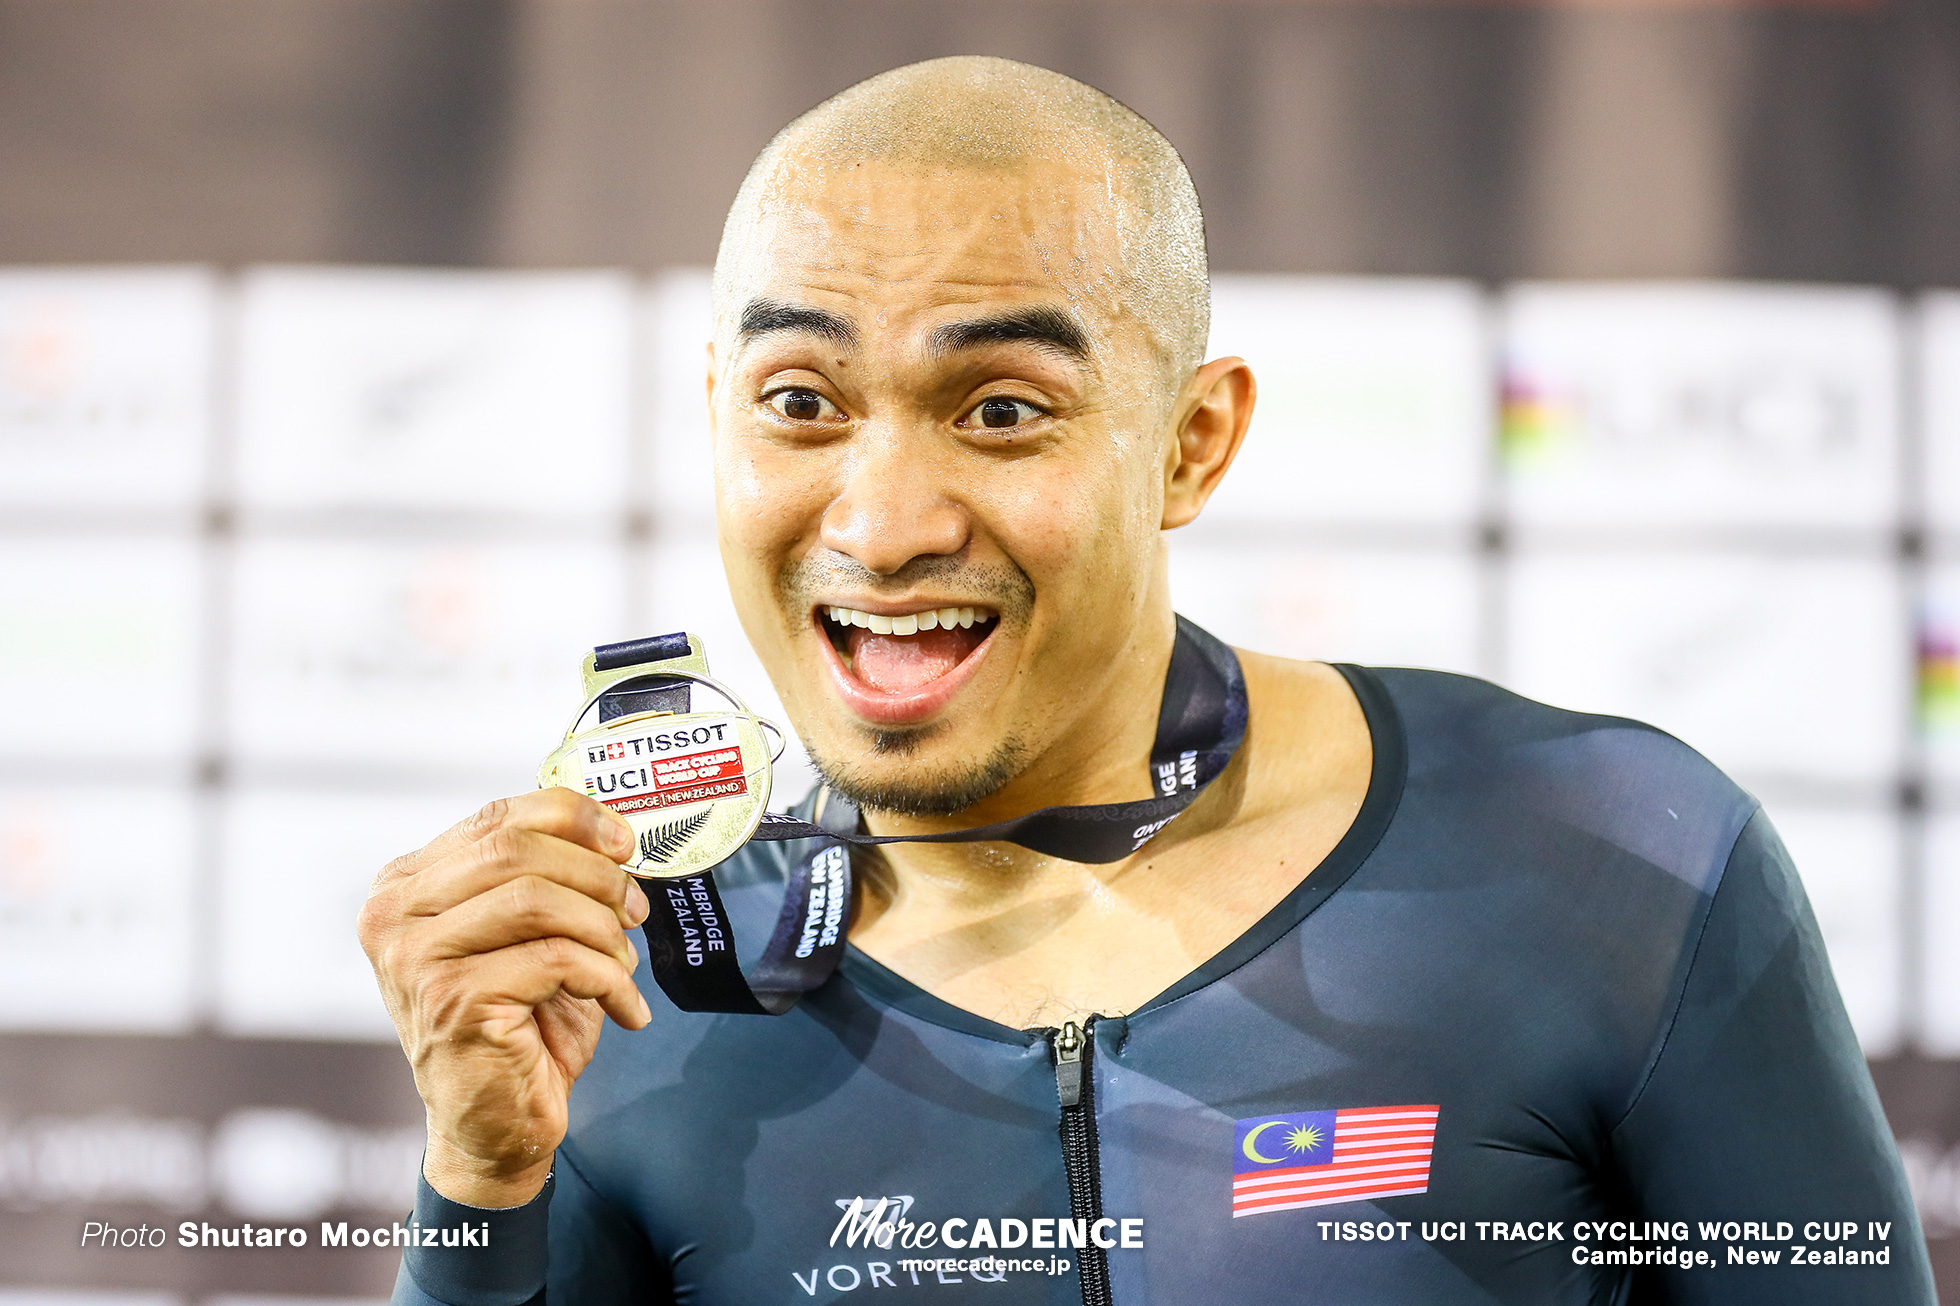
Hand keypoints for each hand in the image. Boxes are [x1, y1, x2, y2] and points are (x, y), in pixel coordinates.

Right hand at [358, 789, 652, 1207]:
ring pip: (537, 900)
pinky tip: (623, 1008)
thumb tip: (612, 828)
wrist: (494, 1126)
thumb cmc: (518, 1024)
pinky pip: (557, 959)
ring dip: (603, 929)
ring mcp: (416, 958)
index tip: (624, 842)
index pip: (497, 819)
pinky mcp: (454, 1001)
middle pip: (516, 850)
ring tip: (624, 962)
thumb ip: (543, 875)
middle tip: (634, 908)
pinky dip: (609, 979)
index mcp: (406, 885)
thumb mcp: (526, 935)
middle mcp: (395, 915)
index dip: (572, 818)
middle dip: (595, 874)